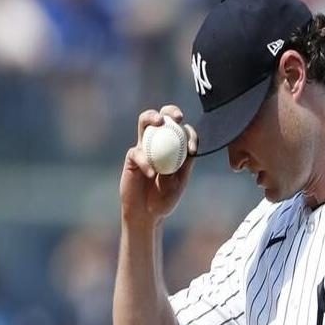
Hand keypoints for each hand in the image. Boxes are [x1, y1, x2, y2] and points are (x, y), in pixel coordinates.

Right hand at [120, 104, 197, 225]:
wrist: (147, 213)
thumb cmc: (166, 198)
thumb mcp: (179, 183)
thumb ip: (183, 166)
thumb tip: (190, 149)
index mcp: (176, 148)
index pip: (184, 132)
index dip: (190, 134)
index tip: (193, 149)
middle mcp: (160, 142)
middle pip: (164, 117)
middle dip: (171, 111)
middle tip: (178, 116)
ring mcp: (145, 147)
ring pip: (145, 122)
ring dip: (152, 116)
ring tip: (159, 120)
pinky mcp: (132, 156)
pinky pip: (138, 152)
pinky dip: (146, 161)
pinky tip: (152, 173)